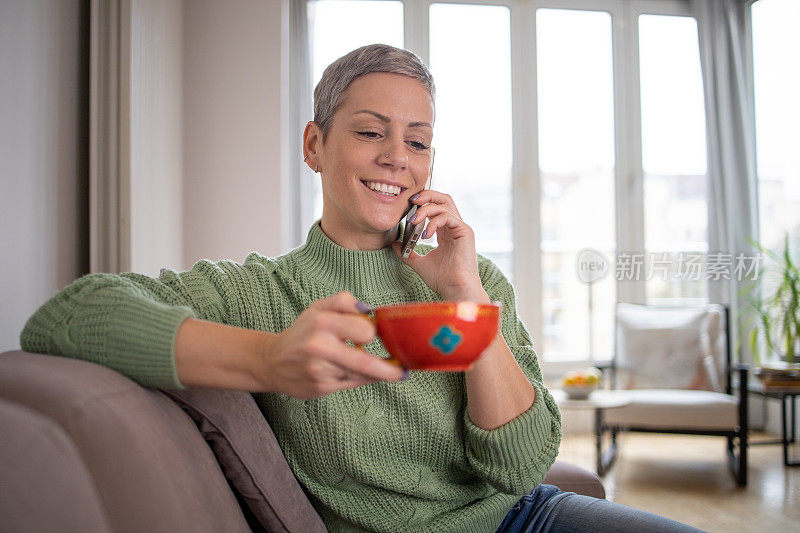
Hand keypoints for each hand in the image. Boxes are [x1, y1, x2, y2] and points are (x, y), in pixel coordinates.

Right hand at [255, 292, 405, 398]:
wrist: (272, 362)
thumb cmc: (302, 332)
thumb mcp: (318, 308)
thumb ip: (345, 301)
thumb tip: (369, 311)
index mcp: (322, 323)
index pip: (364, 330)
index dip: (375, 332)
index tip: (380, 334)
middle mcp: (319, 348)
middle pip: (366, 362)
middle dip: (389, 368)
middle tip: (404, 370)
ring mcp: (320, 370)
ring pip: (362, 376)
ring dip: (379, 374)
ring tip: (392, 372)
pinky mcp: (321, 388)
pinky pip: (353, 384)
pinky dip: (364, 379)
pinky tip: (367, 375)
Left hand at [391, 190, 488, 301]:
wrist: (456, 290)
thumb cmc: (443, 280)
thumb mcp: (419, 263)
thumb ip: (408, 253)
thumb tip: (394, 244)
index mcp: (445, 232)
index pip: (436, 206)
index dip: (422, 203)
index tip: (407, 207)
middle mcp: (454, 227)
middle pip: (443, 198)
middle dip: (426, 195)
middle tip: (411, 201)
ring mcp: (461, 228)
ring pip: (445, 204)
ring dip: (426, 209)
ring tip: (414, 220)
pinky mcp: (465, 232)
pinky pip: (448, 217)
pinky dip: (434, 222)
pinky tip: (426, 235)